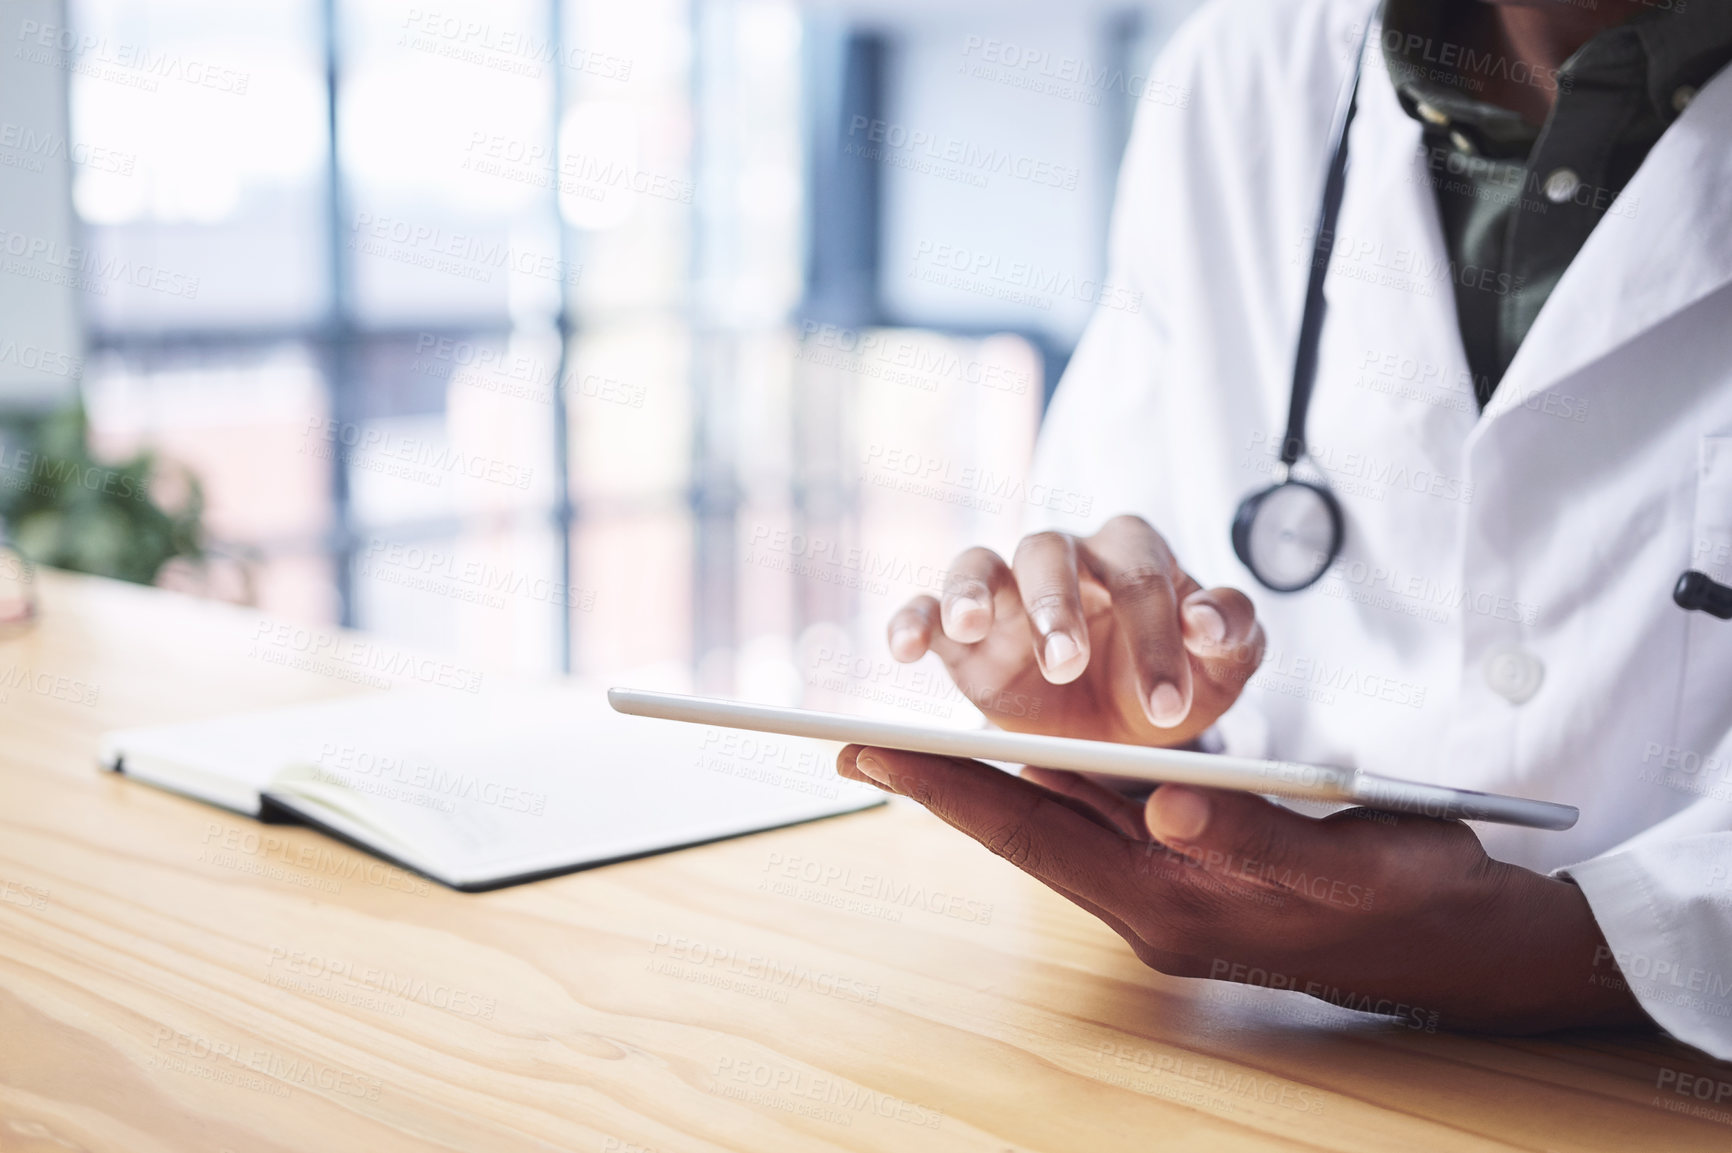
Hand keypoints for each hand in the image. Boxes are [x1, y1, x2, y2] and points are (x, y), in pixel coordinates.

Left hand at [836, 746, 1650, 1033]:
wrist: (1464, 944)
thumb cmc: (1409, 898)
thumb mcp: (1336, 860)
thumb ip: (1249, 834)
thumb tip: (1165, 801)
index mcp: (1169, 903)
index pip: (1033, 834)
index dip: (949, 788)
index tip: (869, 749)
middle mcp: (1149, 901)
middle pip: (1024, 829)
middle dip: (940, 782)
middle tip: (855, 739)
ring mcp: (1165, 892)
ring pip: (1056, 823)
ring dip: (987, 780)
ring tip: (914, 742)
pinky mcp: (1190, 873)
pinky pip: (1100, 823)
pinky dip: (1055, 784)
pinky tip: (1023, 753)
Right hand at [888, 515, 1263, 747]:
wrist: (1128, 727)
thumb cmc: (1179, 679)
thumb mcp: (1225, 668)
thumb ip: (1234, 633)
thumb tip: (1209, 619)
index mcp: (1135, 556)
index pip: (1141, 577)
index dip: (1156, 638)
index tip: (1168, 705)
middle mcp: (1067, 560)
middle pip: (1050, 553)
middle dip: (1056, 606)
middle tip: (1065, 664)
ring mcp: (1009, 593)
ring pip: (981, 563)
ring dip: (973, 591)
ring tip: (971, 625)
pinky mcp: (965, 637)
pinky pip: (927, 610)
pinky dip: (913, 620)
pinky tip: (905, 647)